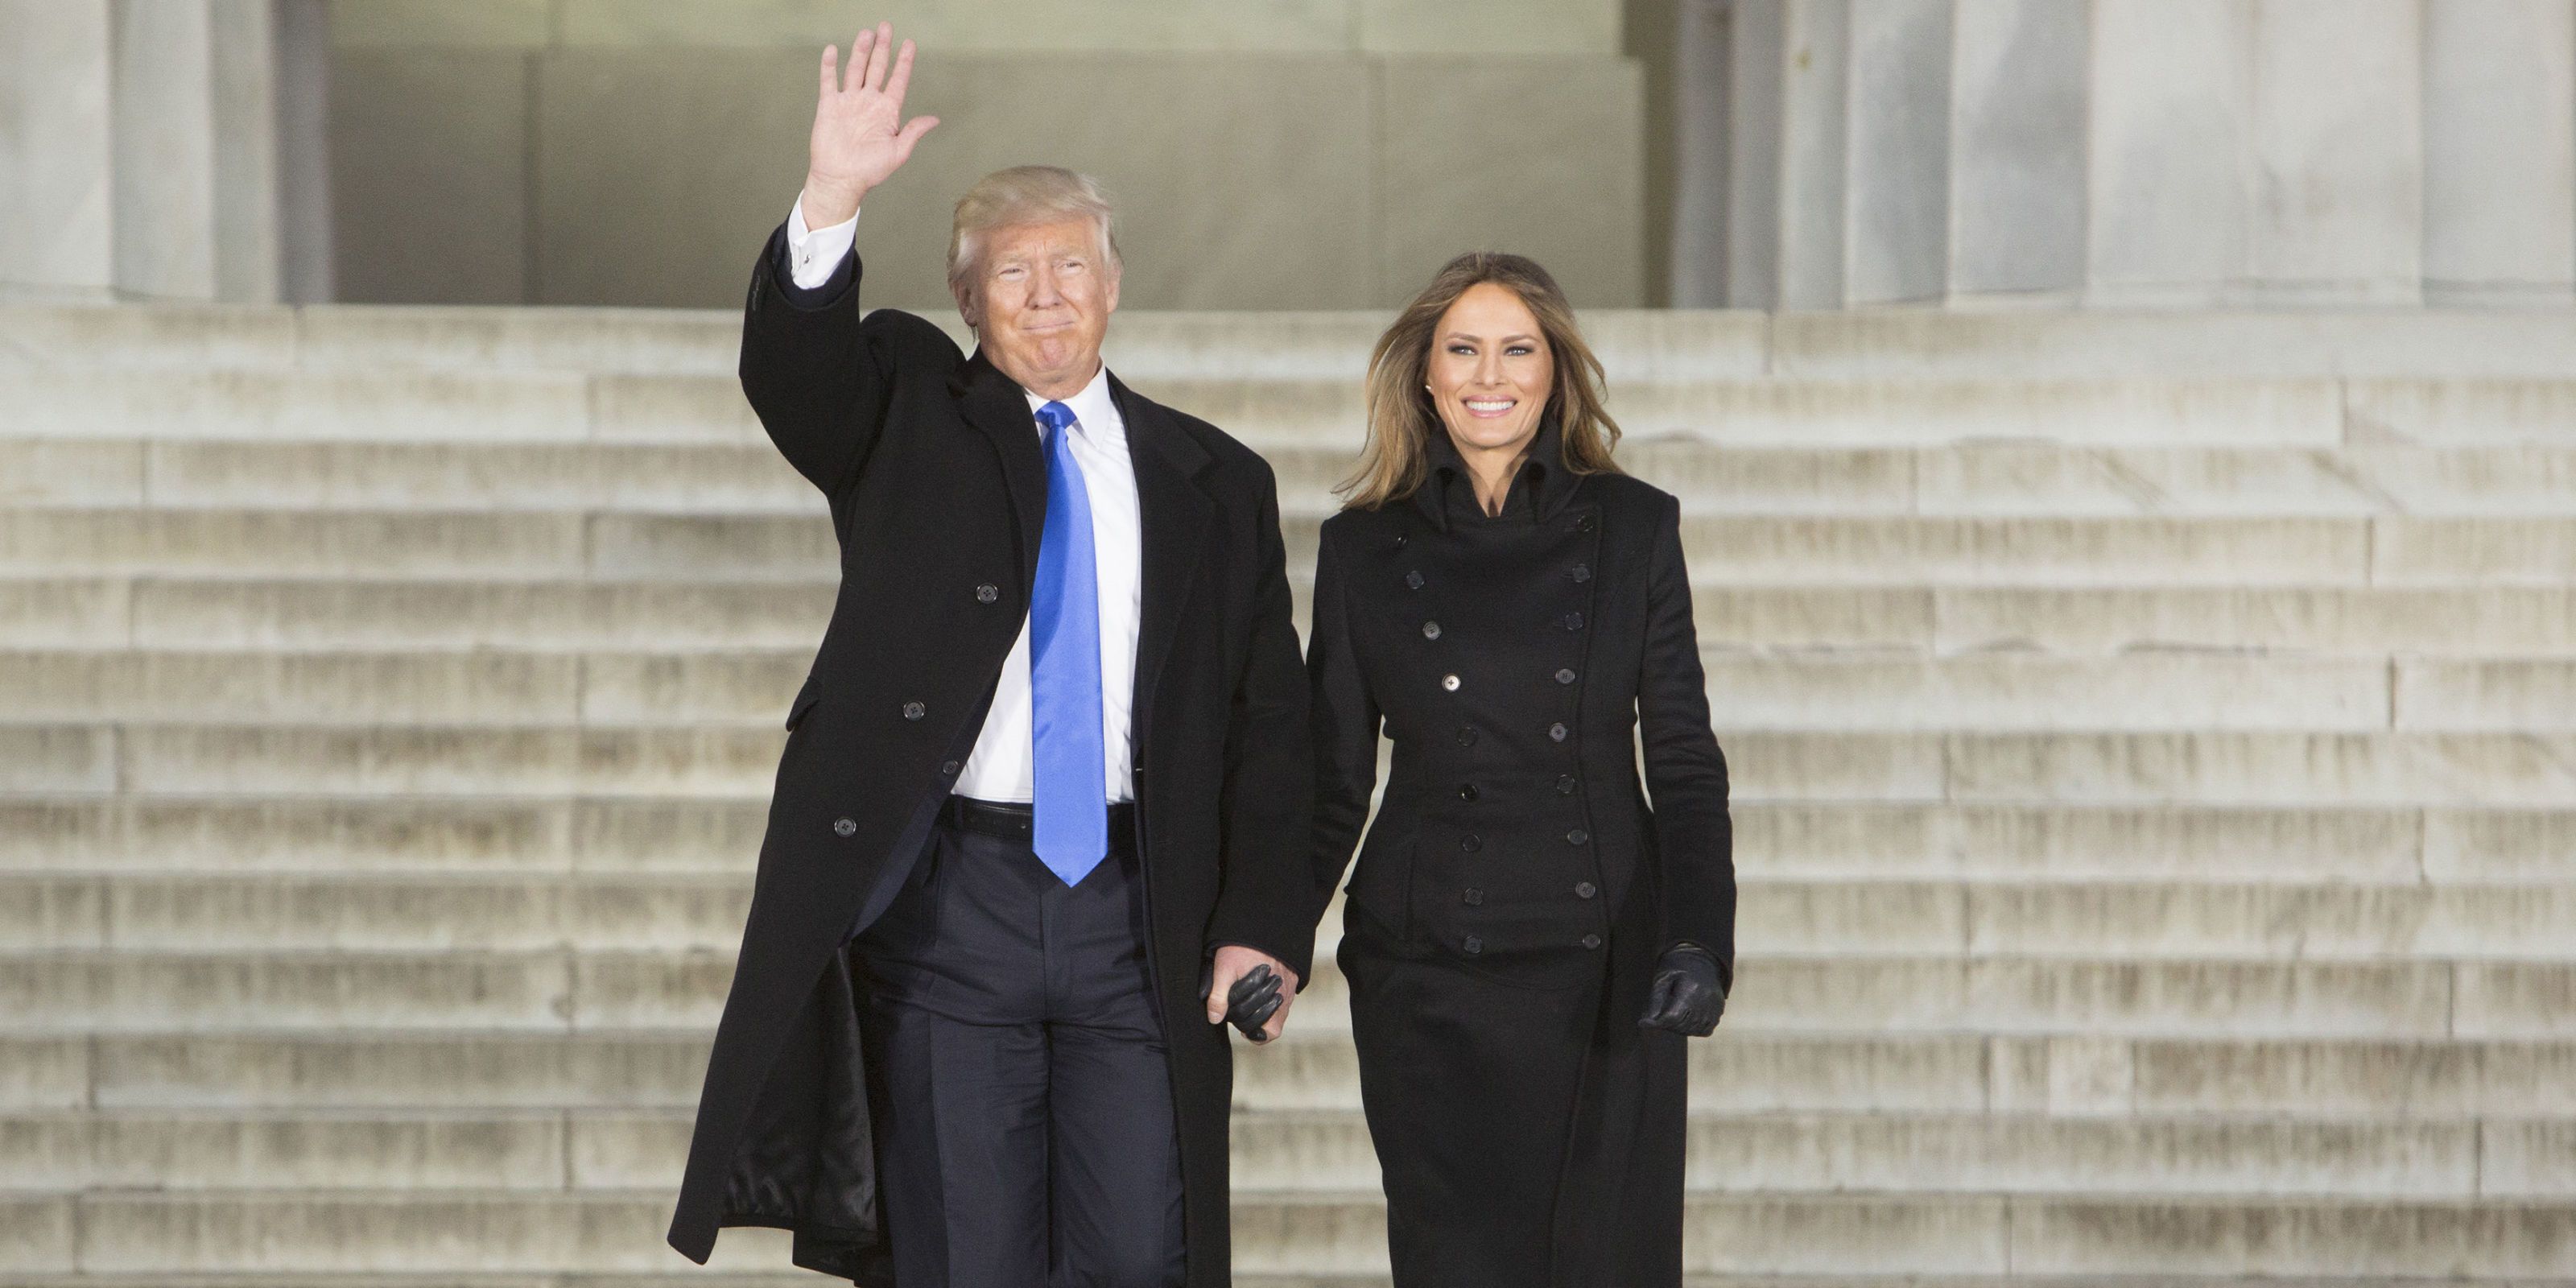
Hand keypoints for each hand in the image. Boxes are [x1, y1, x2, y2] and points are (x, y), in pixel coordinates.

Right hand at [800, 22, 939, 226]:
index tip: (909, 43)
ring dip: (860, 51)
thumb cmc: (870, 171)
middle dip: (882, 47)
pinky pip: (829, 81)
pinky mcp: (829, 106)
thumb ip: (913, 132)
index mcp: (887, 112)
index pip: (898, 80)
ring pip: (855, 70)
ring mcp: (849, 102)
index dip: (904, 62)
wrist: (841, 180)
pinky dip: (829, 65)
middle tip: (886, 26)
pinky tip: (832, 49)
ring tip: (867, 32)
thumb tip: (934, 119)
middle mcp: (868, 102)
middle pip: (876, 68)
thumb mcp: (898, 152)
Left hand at [1202, 945, 1298, 1042]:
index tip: (1242, 1029)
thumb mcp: (1224, 968)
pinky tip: (1258, 991)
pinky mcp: (1293, 977)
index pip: (1269, 1032)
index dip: (1253, 1034)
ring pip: (1279, 1012)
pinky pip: (1284, 998)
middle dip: (1254, 1023)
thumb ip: (1219, 995)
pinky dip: (1271, 1000)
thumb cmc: (1240, 944)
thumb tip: (1215, 1019)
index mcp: (1268, 995)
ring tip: (1247, 1002)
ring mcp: (1290, 986)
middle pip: (1272, 1023)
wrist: (1264, 918)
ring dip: (1263, 1012)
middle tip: (1239, 1013)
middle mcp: (1284, 993)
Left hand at [1637, 945, 1725, 1035]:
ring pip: (1692, 1030)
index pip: (1673, 1017)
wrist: (1701, 960)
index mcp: (1691, 989)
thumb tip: (1646, 1023)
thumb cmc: (1676, 969)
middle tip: (1659, 1014)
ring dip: (1679, 1028)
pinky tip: (1686, 1017)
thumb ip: (1655, 1001)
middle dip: (1666, 1024)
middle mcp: (1706, 1000)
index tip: (1643, 1023)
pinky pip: (1705, 1031)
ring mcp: (1715, 1007)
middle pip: (1681, 1026)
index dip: (1657, 1023)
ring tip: (1673, 1013)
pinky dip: (1693, 1029)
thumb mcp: (1662, 979)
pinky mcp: (1720, 1011)